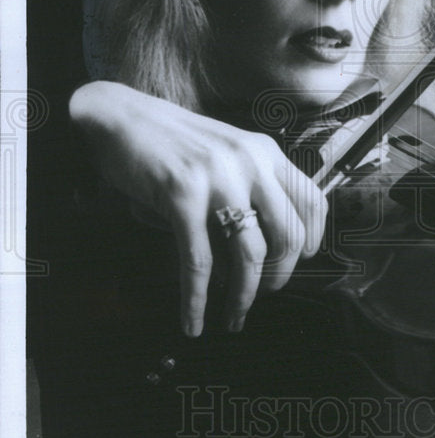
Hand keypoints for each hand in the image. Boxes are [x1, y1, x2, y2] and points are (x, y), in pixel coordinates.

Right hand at [69, 81, 326, 335]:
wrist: (120, 117)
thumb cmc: (172, 142)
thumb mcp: (226, 153)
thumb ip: (251, 185)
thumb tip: (265, 248)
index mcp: (265, 152)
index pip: (311, 202)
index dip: (312, 241)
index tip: (301, 264)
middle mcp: (250, 163)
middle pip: (288, 236)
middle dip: (279, 277)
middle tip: (263, 295)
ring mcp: (218, 178)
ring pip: (249, 255)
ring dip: (244, 297)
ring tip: (233, 318)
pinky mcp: (182, 195)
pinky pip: (199, 261)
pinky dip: (197, 299)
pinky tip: (194, 320)